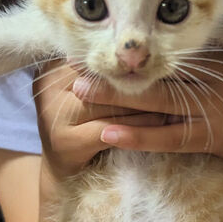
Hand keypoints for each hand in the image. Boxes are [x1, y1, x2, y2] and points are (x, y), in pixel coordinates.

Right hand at [33, 60, 167, 180]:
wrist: (62, 172)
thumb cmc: (83, 125)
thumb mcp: (88, 92)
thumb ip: (104, 72)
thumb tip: (148, 49)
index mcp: (54, 66)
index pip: (99, 58)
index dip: (130, 61)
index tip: (161, 58)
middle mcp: (49, 86)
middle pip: (105, 79)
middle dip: (140, 82)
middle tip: (173, 78)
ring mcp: (55, 115)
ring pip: (110, 104)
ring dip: (145, 104)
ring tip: (173, 100)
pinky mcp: (66, 142)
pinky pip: (110, 129)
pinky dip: (137, 127)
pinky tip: (159, 125)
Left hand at [71, 52, 222, 164]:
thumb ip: (196, 49)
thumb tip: (153, 39)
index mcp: (213, 53)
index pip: (165, 47)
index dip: (130, 45)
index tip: (96, 39)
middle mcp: (210, 77)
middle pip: (155, 71)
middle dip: (114, 69)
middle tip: (75, 62)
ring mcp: (209, 108)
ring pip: (156, 104)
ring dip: (116, 100)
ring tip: (80, 93)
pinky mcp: (208, 137)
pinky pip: (167, 138)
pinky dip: (138, 137)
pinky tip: (108, 135)